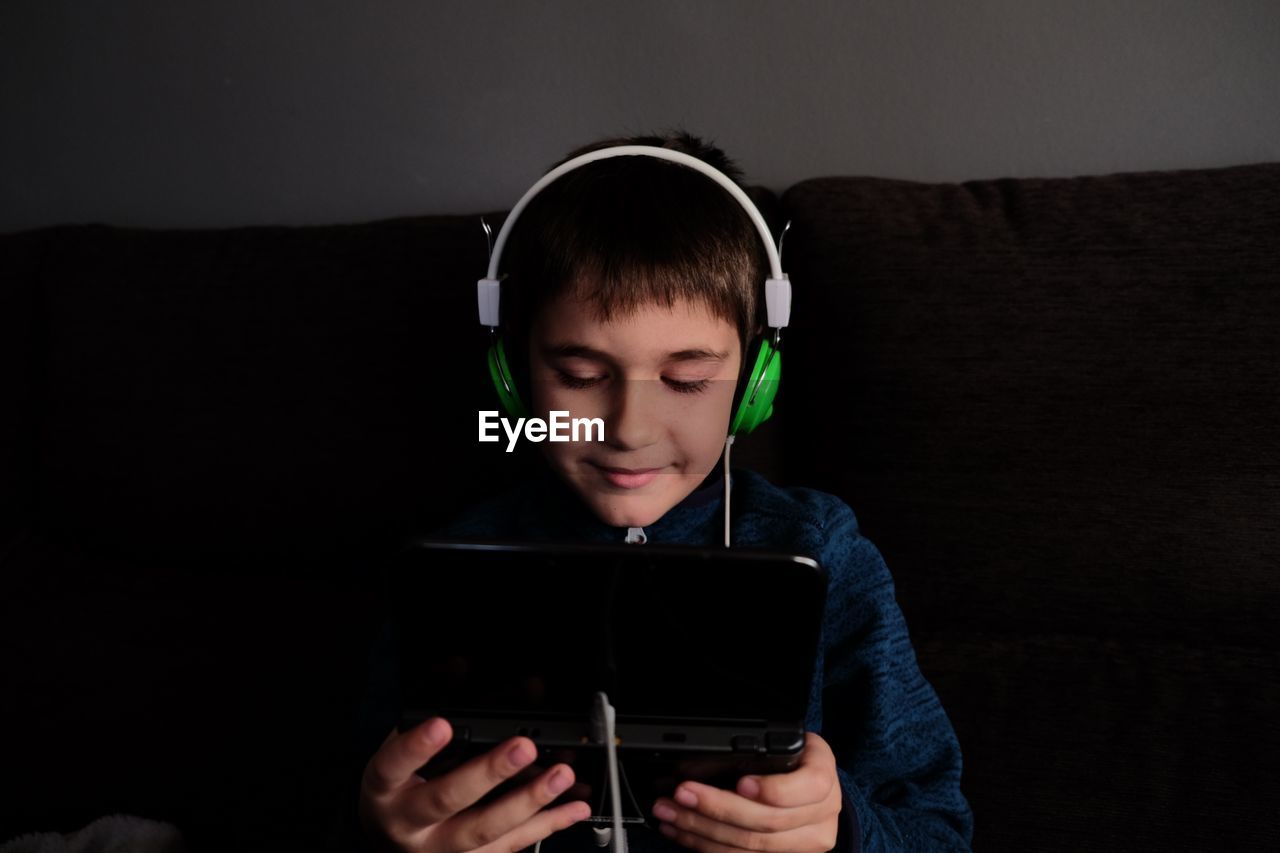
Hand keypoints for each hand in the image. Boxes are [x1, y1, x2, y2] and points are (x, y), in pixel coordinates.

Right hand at [360, 717, 591, 851]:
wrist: (391, 836)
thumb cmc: (398, 783)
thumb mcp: (399, 743)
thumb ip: (429, 703)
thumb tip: (460, 665)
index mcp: (385, 788)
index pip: (394, 766)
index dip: (417, 747)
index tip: (442, 725)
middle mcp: (410, 823)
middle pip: (447, 799)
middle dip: (489, 773)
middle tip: (522, 747)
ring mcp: (441, 847)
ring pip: (485, 830)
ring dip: (528, 802)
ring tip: (561, 776)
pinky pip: (511, 846)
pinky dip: (547, 825)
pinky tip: (572, 807)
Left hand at [651, 733, 841, 852]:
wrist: (814, 791)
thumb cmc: (797, 761)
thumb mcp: (792, 744)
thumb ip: (767, 751)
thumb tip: (713, 759)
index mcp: (823, 779)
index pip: (807, 788)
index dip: (772, 789)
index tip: (740, 782)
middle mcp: (820, 817)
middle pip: (767, 822)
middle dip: (717, 808)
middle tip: (682, 794)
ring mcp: (804, 845)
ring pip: (751, 846)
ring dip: (702, 831)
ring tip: (671, 814)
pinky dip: (707, 847)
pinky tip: (684, 833)